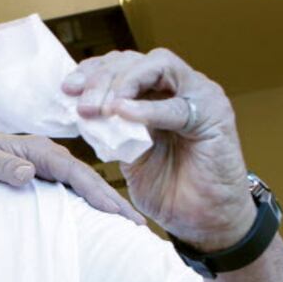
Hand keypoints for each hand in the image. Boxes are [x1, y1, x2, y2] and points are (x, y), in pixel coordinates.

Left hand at [0, 132, 140, 223]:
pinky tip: (108, 217)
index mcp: (41, 150)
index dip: (95, 191)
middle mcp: (52, 156)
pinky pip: (77, 190)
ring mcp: (52, 167)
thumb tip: (28, 172)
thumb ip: (4, 166)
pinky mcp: (49, 177)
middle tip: (138, 223)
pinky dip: (95, 202)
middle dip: (114, 200)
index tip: (113, 210)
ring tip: (133, 224)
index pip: (74, 172)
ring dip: (110, 203)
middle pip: (89, 178)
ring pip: (87, 185)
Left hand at [64, 48, 255, 248]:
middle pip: (134, 60)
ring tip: (102, 108)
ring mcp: (199, 97)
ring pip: (157, 66)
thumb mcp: (127, 155)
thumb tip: (79, 113)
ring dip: (123, 83)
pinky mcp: (215, 116)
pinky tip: (122, 114)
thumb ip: (109, 131)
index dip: (92, 71)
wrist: (204, 221)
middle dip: (102, 78)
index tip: (66, 90)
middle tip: (83, 106)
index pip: (121, 65)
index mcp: (156, 94)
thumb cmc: (168, 189)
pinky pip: (177, 105)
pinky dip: (147, 108)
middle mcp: (179, 88)